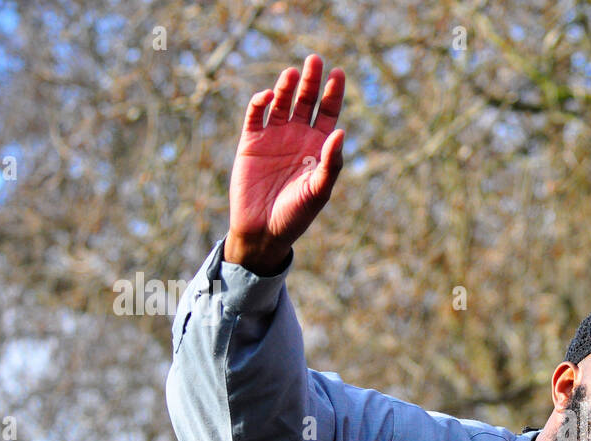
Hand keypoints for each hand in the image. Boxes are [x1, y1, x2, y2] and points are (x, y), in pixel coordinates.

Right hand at [225, 54, 344, 273]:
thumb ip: (331, 163)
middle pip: (306, 101)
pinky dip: (260, 103)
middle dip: (311, 81)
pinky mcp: (250, 141)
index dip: (333, 92)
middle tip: (315, 59)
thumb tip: (340, 132)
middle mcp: (297, 136)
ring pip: (282, 102)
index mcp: (318, 146)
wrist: (263, 231)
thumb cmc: (296, 214)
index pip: (328, 112)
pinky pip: (255, 116)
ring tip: (293, 73)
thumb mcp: (318, 190)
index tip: (338, 73)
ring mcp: (273, 136)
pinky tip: (269, 96)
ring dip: (287, 86)